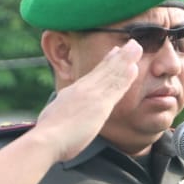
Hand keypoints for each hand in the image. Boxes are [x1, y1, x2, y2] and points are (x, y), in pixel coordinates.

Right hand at [34, 43, 142, 160]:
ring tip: (136, 47)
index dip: (105, 64)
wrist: (47, 139)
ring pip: (112, 73)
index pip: (93, 76)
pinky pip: (115, 86)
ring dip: (125, 59)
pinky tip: (134, 67)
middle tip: (131, 44)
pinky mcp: (99, 103)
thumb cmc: (47, 136)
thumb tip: (56, 120)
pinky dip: (124, 76)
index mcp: (72, 94)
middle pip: (104, 70)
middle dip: (118, 56)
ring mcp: (92, 95)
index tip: (114, 53)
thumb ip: (60, 116)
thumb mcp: (53, 119)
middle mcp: (83, 90)